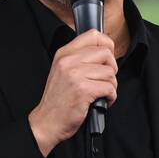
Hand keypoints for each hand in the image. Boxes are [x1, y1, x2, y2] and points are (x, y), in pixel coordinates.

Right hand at [28, 29, 117, 156]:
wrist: (47, 122)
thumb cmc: (58, 99)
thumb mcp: (62, 70)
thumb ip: (79, 58)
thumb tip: (105, 51)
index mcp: (64, 53)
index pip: (93, 35)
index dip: (107, 45)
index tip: (107, 57)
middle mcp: (69, 61)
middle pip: (106, 53)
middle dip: (111, 68)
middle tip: (105, 79)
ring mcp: (75, 75)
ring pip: (110, 72)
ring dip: (111, 85)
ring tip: (101, 93)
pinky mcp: (83, 90)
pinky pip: (109, 88)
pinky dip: (111, 96)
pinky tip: (102, 101)